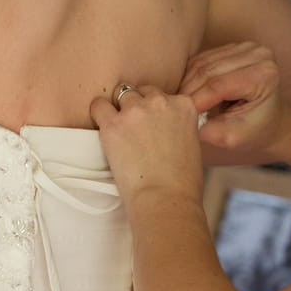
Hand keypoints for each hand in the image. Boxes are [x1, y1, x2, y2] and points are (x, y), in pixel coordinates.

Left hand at [90, 85, 203, 213]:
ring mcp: (135, 111)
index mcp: (183, 105)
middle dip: (136, 106)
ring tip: (118, 130)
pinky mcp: (113, 124)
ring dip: (118, 109)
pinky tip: (102, 127)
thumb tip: (164, 126)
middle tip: (133, 129)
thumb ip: (178, 125)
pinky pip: (98, 106)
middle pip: (140, 91)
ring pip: (120, 94)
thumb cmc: (182, 182)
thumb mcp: (192, 143)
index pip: (163, 94)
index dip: (154, 110)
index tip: (151, 125)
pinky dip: (98, 113)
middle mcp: (160, 102)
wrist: (165, 199)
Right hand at [180, 42, 284, 151]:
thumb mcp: (234, 138)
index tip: (180, 116)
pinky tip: (186, 92)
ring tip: (180, 103)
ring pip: (201, 63)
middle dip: (187, 92)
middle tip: (175, 110)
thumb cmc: (254, 130)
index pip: (218, 85)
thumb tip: (184, 119)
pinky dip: (189, 76)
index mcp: (264, 75)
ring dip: (186, 83)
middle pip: (208, 70)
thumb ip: (210, 131)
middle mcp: (258, 54)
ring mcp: (245, 47)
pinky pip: (201, 59)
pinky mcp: (232, 47)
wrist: (270, 119)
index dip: (194, 101)